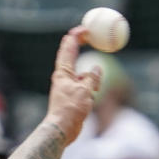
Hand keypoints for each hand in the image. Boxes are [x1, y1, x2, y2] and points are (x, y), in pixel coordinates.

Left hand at [44, 27, 99, 145]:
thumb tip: (96, 68)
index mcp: (63, 72)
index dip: (76, 36)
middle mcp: (63, 77)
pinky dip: (90, 88)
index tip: (85, 28)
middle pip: (71, 56)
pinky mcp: (71, 96)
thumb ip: (92, 78)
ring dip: (90, 77)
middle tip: (87, 35)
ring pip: (82, 74)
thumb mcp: (85, 90)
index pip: (68, 48)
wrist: (62, 129)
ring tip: (94, 90)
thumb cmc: (71, 109)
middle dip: (79, 45)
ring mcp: (67, 86)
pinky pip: (84, 86)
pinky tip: (92, 99)